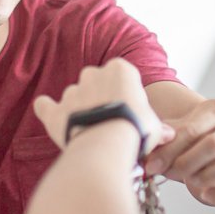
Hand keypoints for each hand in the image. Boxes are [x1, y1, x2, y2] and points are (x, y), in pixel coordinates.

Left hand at [32, 59, 170, 151]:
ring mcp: (71, 92)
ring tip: (90, 131)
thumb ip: (156, 126)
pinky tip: (50, 114)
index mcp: (120, 69)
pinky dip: (47, 109)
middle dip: (100, 99)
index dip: (124, 95)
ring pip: (74, 96)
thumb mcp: (154, 126)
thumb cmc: (135, 132)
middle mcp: (93, 74)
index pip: (121, 76)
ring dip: (79, 110)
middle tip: (109, 122)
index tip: (128, 112)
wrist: (107, 144)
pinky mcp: (55, 111)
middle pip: (95, 82)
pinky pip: (45, 105)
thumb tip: (169, 135)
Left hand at [142, 96, 214, 205]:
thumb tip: (151, 147)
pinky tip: (204, 193)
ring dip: (206, 176)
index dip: (169, 150)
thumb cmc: (192, 139)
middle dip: (186, 163)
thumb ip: (164, 137)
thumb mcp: (177, 132)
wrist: (212, 148)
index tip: (152, 165)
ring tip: (190, 179)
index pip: (193, 129)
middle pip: (214, 145)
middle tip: (169, 173)